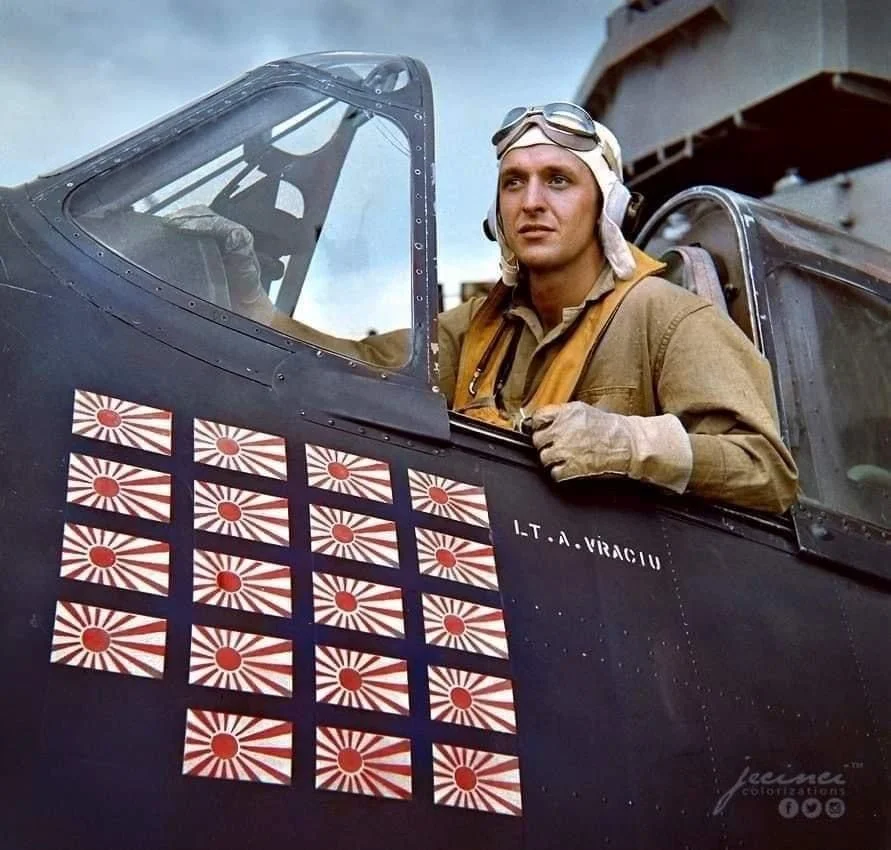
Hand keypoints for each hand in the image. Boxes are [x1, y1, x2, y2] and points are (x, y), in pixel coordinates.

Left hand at [530, 401, 692, 492]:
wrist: (629, 444)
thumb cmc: (611, 428)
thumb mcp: (584, 411)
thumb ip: (562, 414)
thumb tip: (543, 420)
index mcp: (566, 413)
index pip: (537, 418)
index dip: (539, 425)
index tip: (543, 430)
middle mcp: (562, 430)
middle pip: (537, 440)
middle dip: (546, 444)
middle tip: (557, 446)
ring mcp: (565, 449)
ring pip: (544, 458)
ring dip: (553, 459)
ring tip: (566, 457)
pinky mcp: (572, 467)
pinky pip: (554, 473)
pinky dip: (561, 473)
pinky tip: (571, 467)